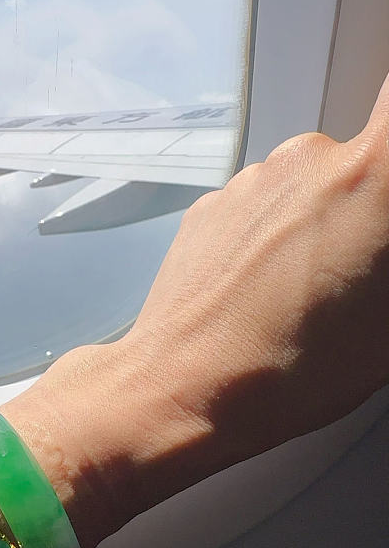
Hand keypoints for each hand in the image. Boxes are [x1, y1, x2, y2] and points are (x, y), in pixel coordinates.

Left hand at [3, 75, 388, 547]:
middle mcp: (309, 159)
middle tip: (362, 277)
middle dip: (370, 209)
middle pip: (363, 160)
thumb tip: (381, 238)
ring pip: (310, 186)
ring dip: (319, 227)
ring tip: (306, 300)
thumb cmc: (282, 368)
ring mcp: (252, 180)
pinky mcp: (211, 204)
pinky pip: (262, 208)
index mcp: (374, 178)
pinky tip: (265, 296)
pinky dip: (271, 239)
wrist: (179, 388)